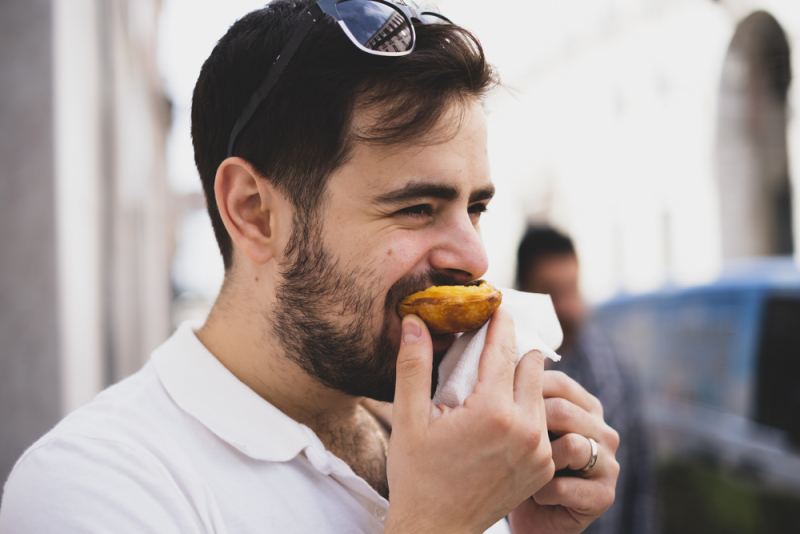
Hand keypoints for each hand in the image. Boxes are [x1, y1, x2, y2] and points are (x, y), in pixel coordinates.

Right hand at [384, 308, 554, 533]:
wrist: (437, 530)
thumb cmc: (417, 476)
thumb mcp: (408, 419)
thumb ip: (414, 365)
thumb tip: (413, 321)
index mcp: (492, 412)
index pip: (504, 350)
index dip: (500, 323)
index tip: (498, 304)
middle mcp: (525, 429)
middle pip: (531, 366)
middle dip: (511, 351)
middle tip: (490, 344)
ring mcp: (540, 450)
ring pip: (540, 392)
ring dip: (522, 379)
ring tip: (495, 378)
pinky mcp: (545, 466)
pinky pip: (543, 421)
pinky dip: (529, 409)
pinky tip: (504, 411)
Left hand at [507, 371, 619, 533]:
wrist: (535, 516)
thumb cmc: (523, 463)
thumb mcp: (523, 423)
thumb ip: (522, 394)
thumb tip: (497, 359)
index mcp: (586, 407)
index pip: (559, 382)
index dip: (525, 388)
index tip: (500, 402)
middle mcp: (603, 431)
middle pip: (563, 410)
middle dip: (529, 424)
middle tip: (510, 441)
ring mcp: (609, 464)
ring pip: (572, 445)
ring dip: (540, 459)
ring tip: (526, 469)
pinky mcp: (604, 496)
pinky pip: (566, 485)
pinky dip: (542, 492)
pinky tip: (534, 495)